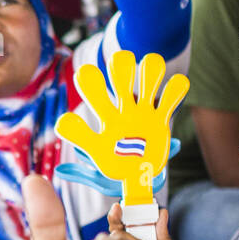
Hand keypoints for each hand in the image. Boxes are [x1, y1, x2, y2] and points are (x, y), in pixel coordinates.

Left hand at [55, 50, 187, 204]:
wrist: (142, 180)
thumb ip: (81, 173)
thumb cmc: (117, 175)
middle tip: (120, 59)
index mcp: (108, 123)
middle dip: (121, 74)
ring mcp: (144, 115)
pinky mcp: (161, 121)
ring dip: (149, 76)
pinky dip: (175, 92)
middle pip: (122, 88)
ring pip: (146, 89)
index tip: (85, 74)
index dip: (92, 88)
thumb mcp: (97, 178)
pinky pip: (169, 104)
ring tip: (151, 63)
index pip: (98, 102)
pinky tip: (179, 81)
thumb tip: (59, 171)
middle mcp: (125, 114)